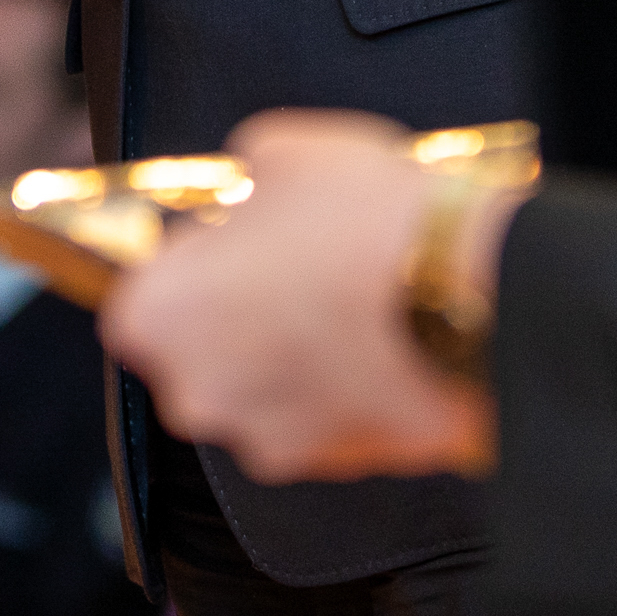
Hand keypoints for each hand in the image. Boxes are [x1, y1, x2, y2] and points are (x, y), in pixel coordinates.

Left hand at [103, 112, 510, 482]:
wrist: (475, 300)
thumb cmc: (367, 223)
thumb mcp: (283, 150)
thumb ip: (239, 179)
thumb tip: (245, 187)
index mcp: (158, 311)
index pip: (141, 295)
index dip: (189, 267)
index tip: (226, 246)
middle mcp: (193, 389)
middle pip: (195, 351)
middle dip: (236, 317)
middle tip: (292, 269)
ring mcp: (263, 436)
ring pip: (258, 390)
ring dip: (287, 357)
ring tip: (345, 302)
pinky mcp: (332, 466)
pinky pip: (317, 421)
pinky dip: (337, 392)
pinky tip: (376, 342)